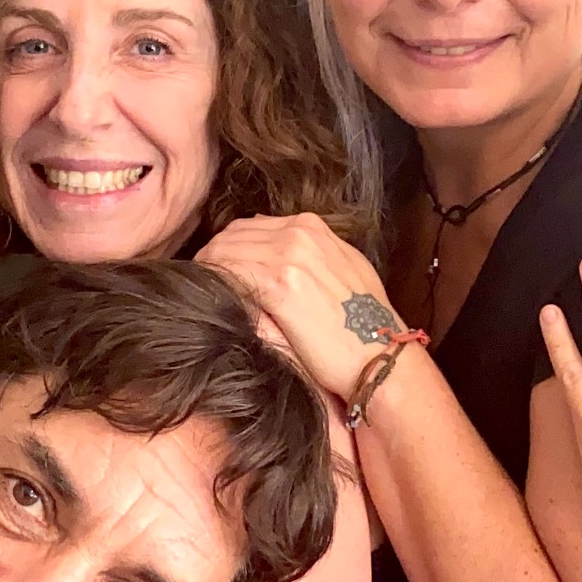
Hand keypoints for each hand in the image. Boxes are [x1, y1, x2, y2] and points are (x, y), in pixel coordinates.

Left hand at [198, 214, 410, 402]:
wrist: (381, 354)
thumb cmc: (365, 324)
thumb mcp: (343, 272)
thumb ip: (309, 257)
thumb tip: (269, 255)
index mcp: (312, 227)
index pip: (250, 226)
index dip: (228, 248)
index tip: (218, 270)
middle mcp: (299, 232)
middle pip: (232, 235)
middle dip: (212, 257)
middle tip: (201, 284)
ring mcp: (290, 255)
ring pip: (225, 252)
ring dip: (209, 272)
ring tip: (201, 296)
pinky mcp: (281, 284)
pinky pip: (230, 274)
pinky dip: (215, 285)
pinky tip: (211, 303)